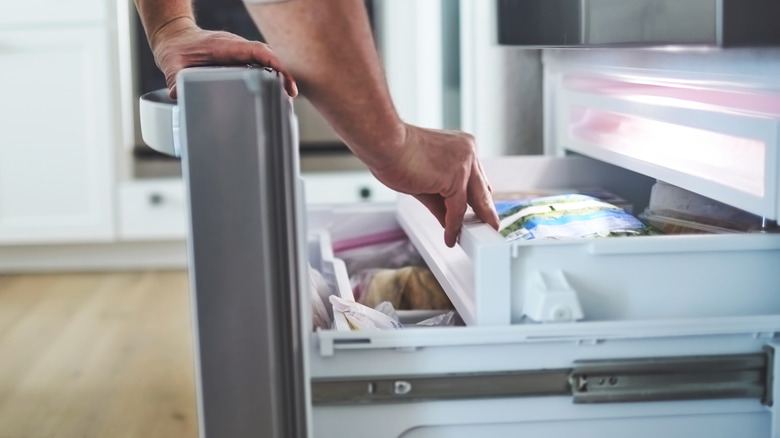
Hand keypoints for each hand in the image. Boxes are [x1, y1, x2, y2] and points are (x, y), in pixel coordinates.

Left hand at [149, 17, 297, 98]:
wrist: (174, 38)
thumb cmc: (176, 49)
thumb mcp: (171, 65)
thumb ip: (175, 80)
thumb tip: (178, 96)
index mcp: (224, 46)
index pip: (256, 51)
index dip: (273, 63)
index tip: (284, 79)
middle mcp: (236, 47)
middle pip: (267, 56)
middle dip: (282, 73)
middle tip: (291, 94)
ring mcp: (239, 53)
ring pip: (266, 60)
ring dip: (279, 75)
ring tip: (287, 96)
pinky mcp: (239, 59)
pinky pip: (260, 64)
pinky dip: (271, 76)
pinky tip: (276, 92)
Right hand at [369, 124, 499, 247]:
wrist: (384, 143)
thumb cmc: (395, 154)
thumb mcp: (424, 181)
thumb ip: (440, 201)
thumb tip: (449, 221)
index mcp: (462, 146)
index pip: (476, 179)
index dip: (477, 199)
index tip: (479, 214)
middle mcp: (468, 152)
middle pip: (482, 189)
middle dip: (485, 212)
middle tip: (488, 229)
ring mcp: (464, 163)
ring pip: (474, 200)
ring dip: (472, 222)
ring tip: (471, 239)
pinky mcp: (456, 177)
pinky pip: (457, 208)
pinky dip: (453, 225)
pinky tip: (450, 236)